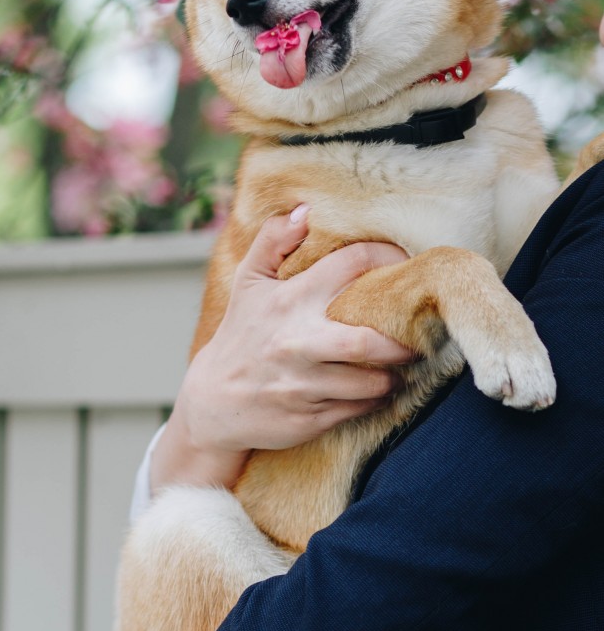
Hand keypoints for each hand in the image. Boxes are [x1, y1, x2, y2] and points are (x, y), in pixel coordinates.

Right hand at [151, 206, 412, 494]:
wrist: (213, 402)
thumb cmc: (240, 335)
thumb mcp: (248, 283)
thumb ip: (272, 241)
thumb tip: (305, 211)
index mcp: (288, 301)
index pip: (351, 265)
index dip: (387, 258)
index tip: (404, 266)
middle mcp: (295, 342)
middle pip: (366, 341)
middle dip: (402, 341)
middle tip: (417, 334)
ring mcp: (302, 385)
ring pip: (370, 382)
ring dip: (390, 375)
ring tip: (397, 365)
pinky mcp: (308, 419)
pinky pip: (358, 409)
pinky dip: (372, 399)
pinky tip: (371, 388)